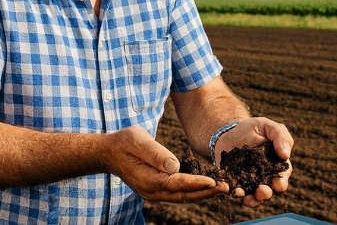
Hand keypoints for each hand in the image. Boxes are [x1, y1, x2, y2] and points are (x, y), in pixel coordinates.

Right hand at [104, 126, 228, 202]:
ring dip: (204, 193)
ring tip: (223, 188)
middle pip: (184, 195)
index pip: (176, 183)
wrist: (109, 152)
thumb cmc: (123, 142)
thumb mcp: (137, 139)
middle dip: (206, 192)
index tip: (214, 181)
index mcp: (148, 179)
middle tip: (227, 187)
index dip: (196, 183)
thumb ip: (154, 152)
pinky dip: (195, 191)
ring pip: (183, 197)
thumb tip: (174, 166)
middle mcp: (152, 191)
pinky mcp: (158, 189)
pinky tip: (208, 187)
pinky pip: (180, 193)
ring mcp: (154, 193)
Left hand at [214, 117, 293, 207]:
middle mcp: (265, 177)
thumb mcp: (268, 126)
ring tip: (249, 197)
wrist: (229, 131)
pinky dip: (237, 195)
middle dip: (267, 193)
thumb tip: (286, 155)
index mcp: (276, 165)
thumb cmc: (253, 128)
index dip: (281, 182)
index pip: (282, 176)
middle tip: (262, 190)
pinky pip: (237, 193)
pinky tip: (235, 192)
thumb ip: (281, 137)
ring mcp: (249, 181)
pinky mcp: (235, 182)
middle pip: (269, 190)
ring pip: (254, 196)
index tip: (278, 182)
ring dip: (253, 199)